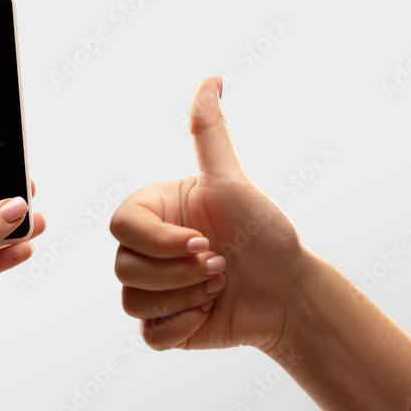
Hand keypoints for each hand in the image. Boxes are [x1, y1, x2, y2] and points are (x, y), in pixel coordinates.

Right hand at [110, 77, 307, 353]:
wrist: (287, 291)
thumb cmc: (263, 233)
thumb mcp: (232, 181)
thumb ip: (209, 133)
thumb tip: (212, 76)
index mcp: (153, 213)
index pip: (122, 226)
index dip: (162, 241)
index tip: (205, 242)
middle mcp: (146, 250)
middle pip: (124, 267)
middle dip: (181, 272)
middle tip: (222, 266)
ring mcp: (152, 290)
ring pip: (133, 301)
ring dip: (187, 297)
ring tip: (220, 287)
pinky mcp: (163, 326)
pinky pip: (149, 334)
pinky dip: (183, 326)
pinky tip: (209, 313)